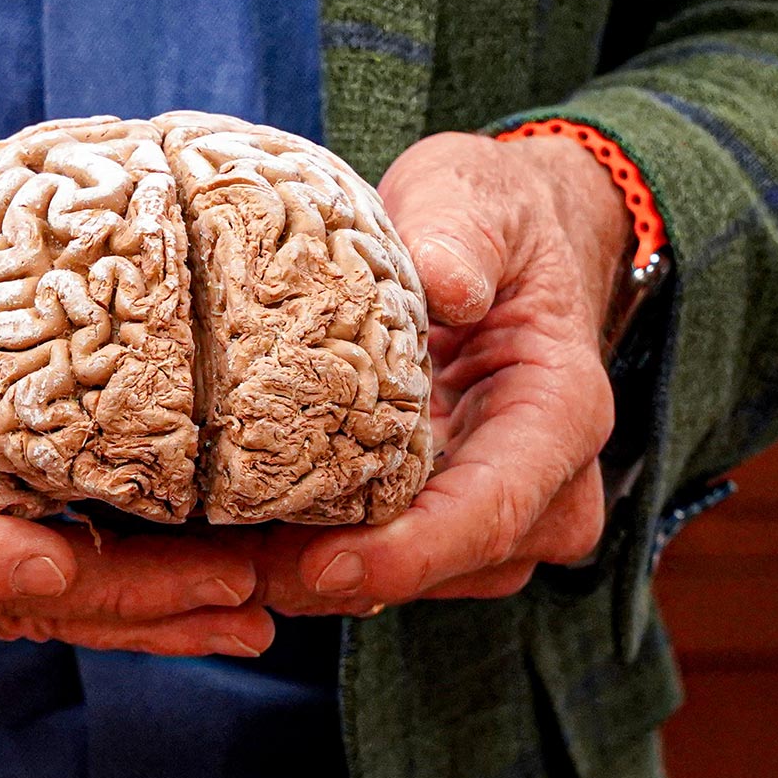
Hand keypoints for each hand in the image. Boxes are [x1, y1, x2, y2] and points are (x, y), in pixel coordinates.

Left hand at [258, 131, 630, 612]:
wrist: (503, 235)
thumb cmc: (488, 213)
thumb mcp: (473, 198)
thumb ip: (460, 237)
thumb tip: (447, 284)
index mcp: (560, 409)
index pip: (498, 506)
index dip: (415, 550)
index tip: (330, 567)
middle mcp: (544, 480)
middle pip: (449, 564)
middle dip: (341, 580)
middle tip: (231, 573)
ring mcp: (495, 504)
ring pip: (414, 576)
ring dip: (317, 579)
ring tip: (216, 562)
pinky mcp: (440, 506)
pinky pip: (384, 553)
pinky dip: (311, 555)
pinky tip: (233, 542)